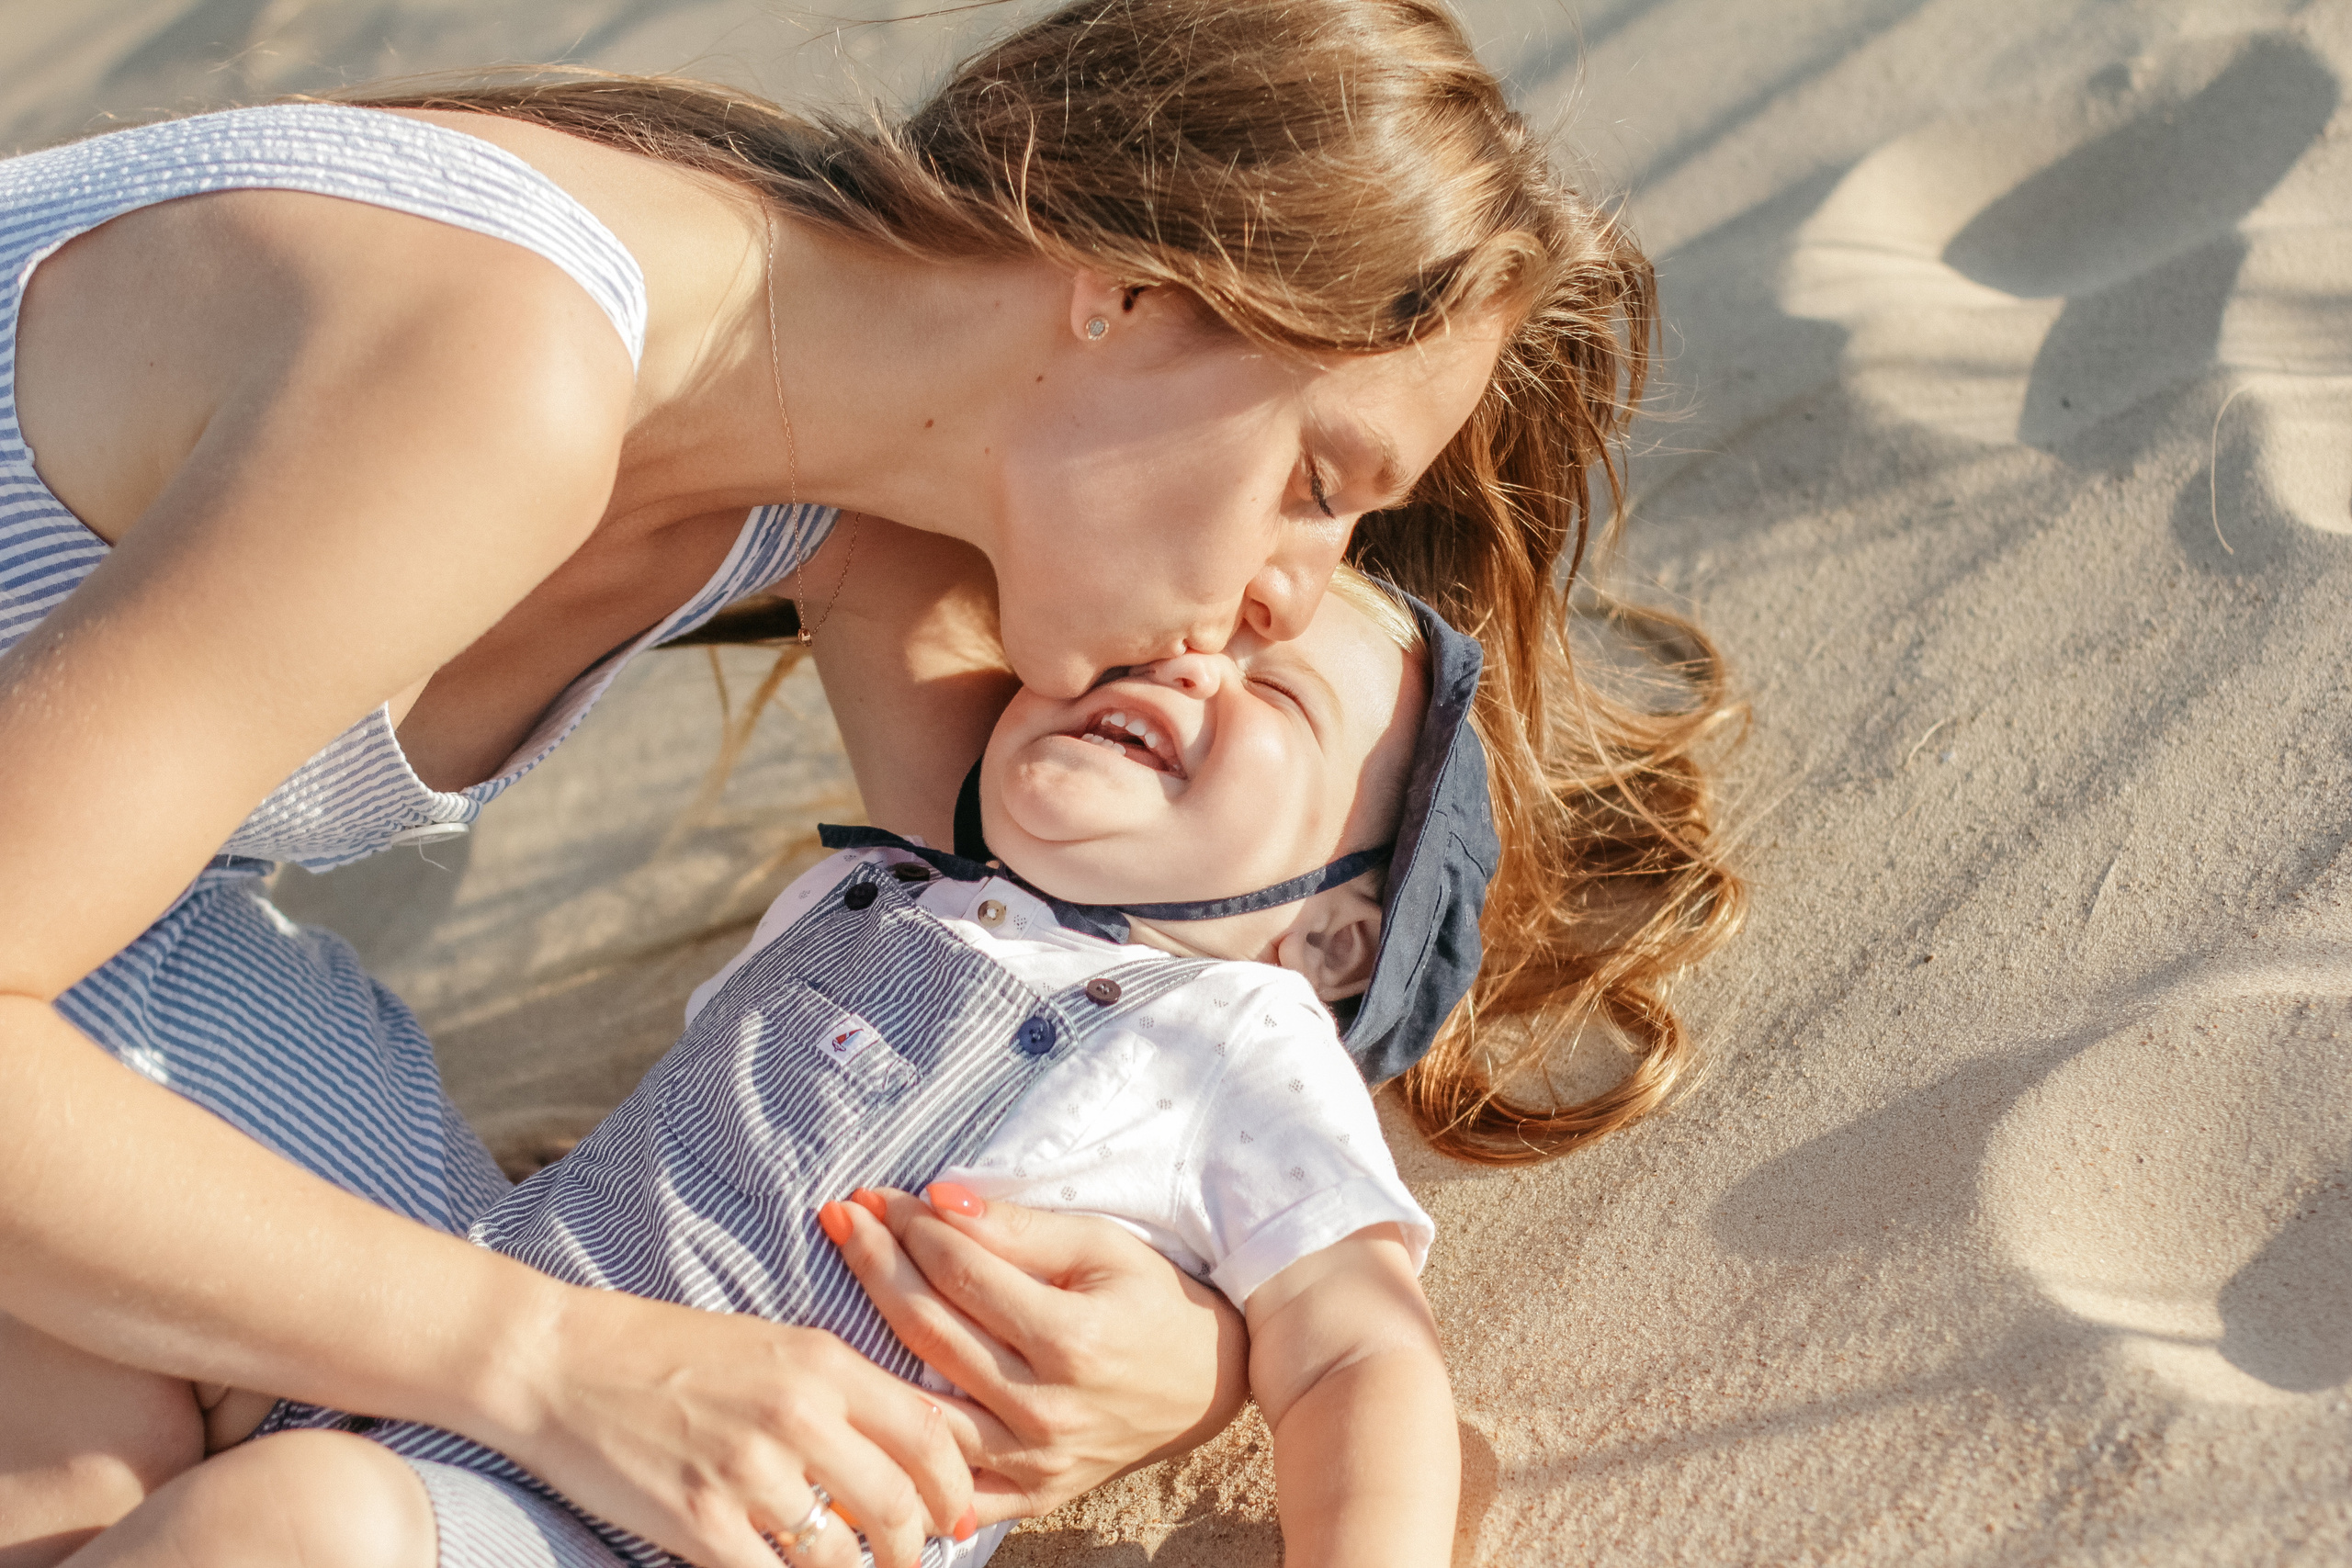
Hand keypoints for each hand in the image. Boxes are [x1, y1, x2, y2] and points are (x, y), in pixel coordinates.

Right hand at [493, 1286, 975, 1567]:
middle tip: (909, 1562)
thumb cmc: (666, 1353)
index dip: (955, 1488)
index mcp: (824, 1362)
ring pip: (840, 1558)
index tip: (956, 1517)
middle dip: (915, 1549)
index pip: (929, 1433)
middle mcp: (798, 1413)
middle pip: (898, 1505)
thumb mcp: (772, 1348)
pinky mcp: (700, 1521)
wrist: (560, 1362)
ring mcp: (748, 1471)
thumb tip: (902, 1457)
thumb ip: (839, 1395)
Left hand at [820, 1185, 1248, 1523]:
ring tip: (830, 1294)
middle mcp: (1045, 1409)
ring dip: (864, 1345)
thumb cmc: (1154, 1302)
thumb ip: (1017, 1228)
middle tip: (841, 1218)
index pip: (961, 1274)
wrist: (1210, 1382)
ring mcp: (1034, 1462)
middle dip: (875, 1264)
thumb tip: (937, 1201)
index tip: (873, 1195)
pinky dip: (904, 1455)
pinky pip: (948, 1487)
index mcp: (1070, 1340)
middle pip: (929, 1331)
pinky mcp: (1030, 1495)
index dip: (908, 1228)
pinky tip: (863, 1414)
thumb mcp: (1100, 1247)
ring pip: (920, 1407)